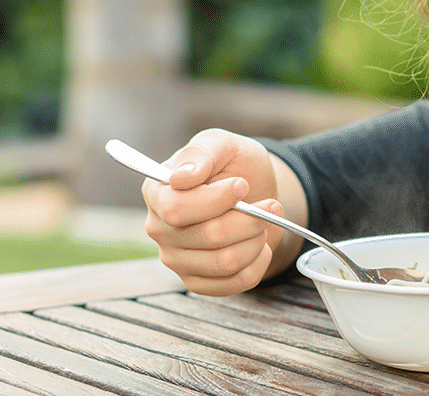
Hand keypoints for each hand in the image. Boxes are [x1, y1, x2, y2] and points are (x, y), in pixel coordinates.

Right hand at [142, 129, 287, 295]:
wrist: (255, 192)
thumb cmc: (234, 166)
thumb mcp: (223, 144)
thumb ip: (202, 153)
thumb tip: (181, 177)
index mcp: (157, 192)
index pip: (177, 208)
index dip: (217, 199)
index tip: (241, 185)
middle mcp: (160, 228)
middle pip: (209, 236)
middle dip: (250, 219)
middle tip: (270, 205)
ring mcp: (176, 258)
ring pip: (225, 261)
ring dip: (257, 239)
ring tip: (265, 221)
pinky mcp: (196, 281)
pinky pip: (233, 283)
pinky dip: (258, 263)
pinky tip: (260, 245)